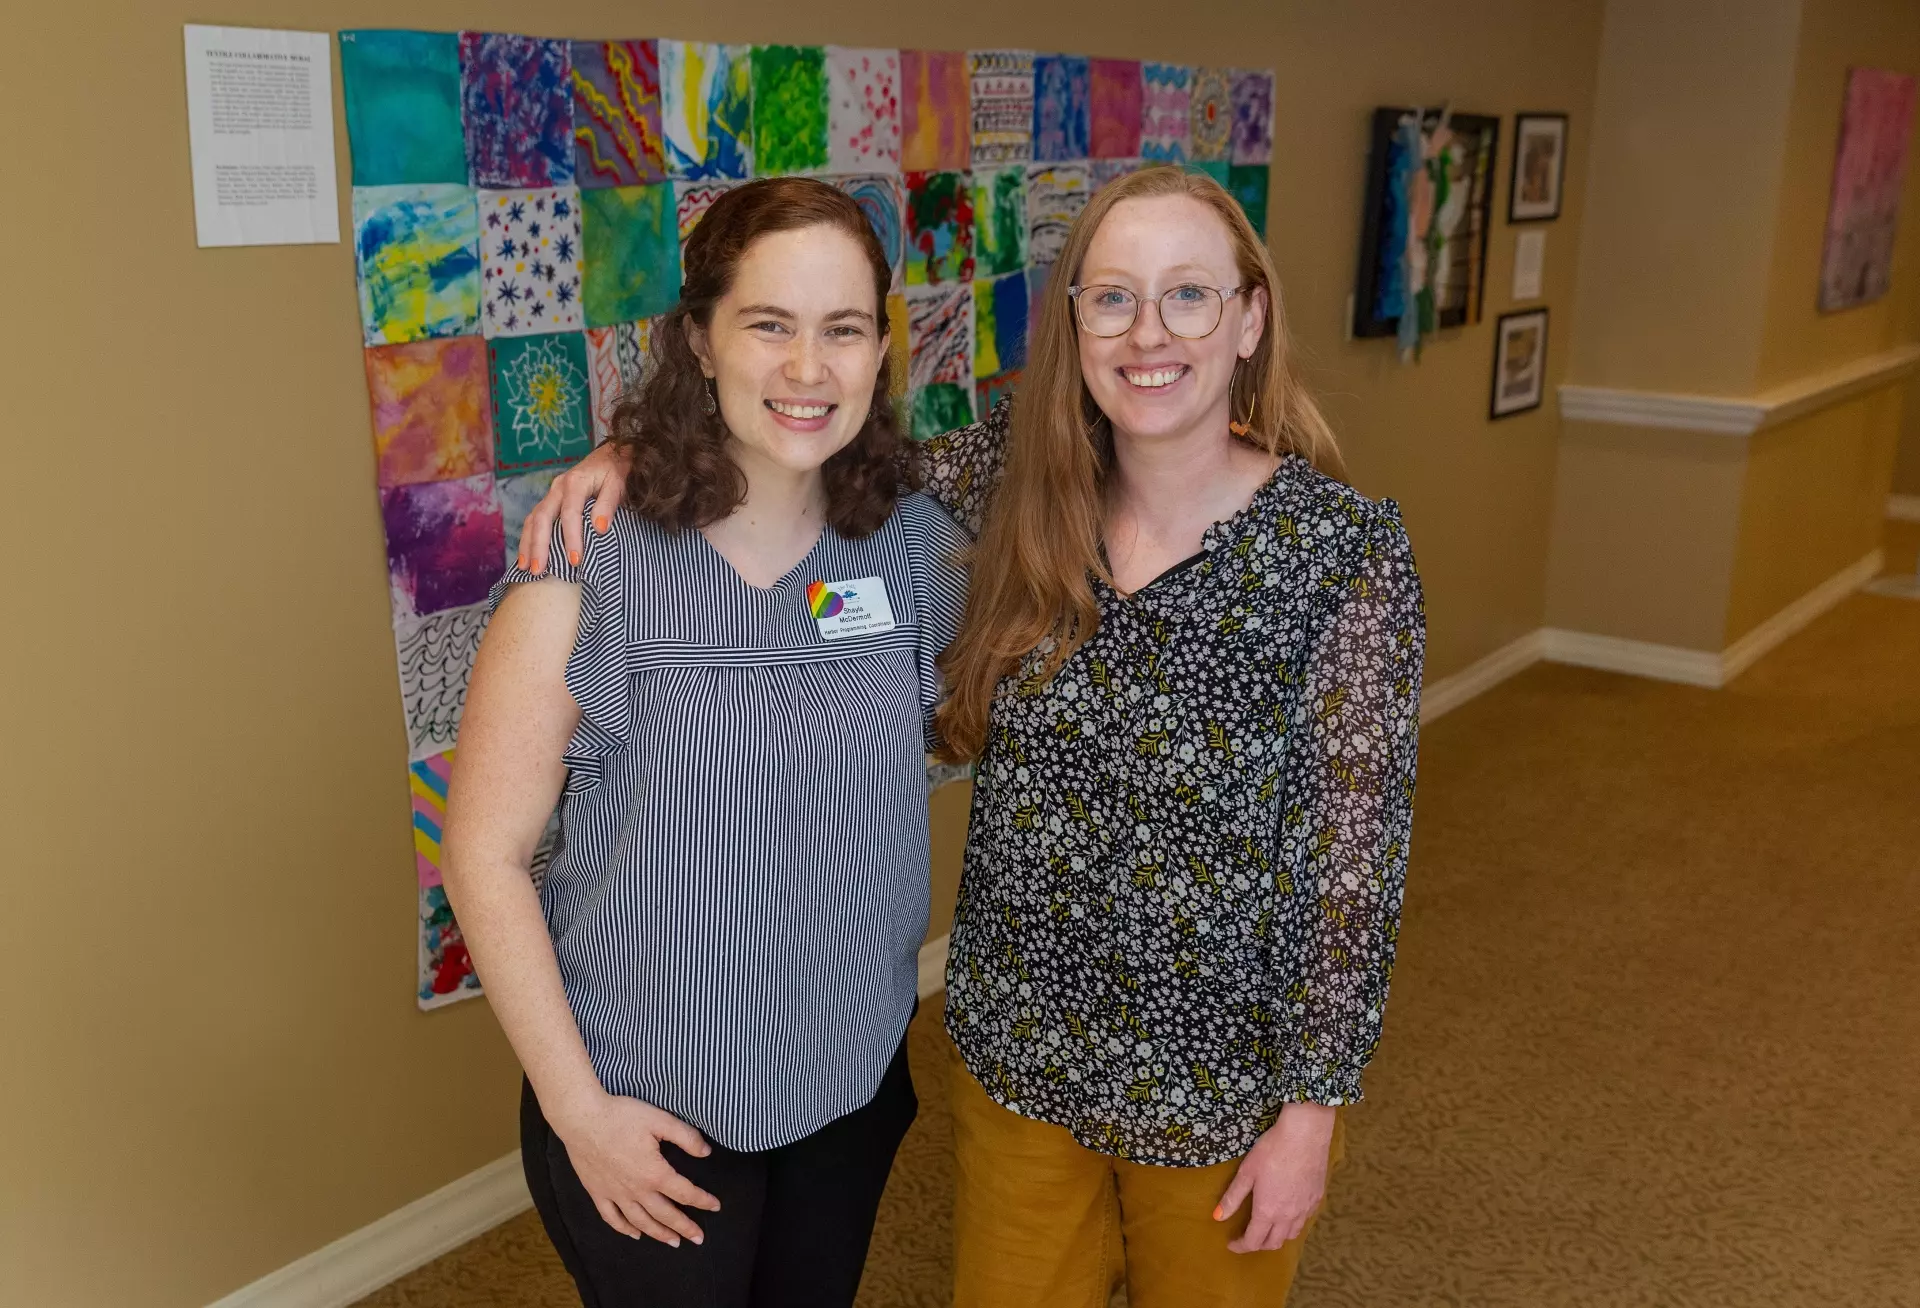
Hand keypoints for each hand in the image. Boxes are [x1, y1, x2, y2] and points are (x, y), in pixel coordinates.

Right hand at [517, 442, 633, 573]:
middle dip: (539, 546)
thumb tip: (600, 528)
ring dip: (528, 544)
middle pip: (542, 518)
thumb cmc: (616, 472)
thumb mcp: (618, 484)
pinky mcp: (550, 501)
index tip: (575, 561)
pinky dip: (529, 539)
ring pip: (533, 520)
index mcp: (575, 482)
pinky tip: (527, 557)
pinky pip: (534, 520)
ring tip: (525, 568)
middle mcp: (558, 488)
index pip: (570, 513)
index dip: (571, 538)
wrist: (610, 455)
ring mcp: (551, 494)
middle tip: (538, 571)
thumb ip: (608, 504)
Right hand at [551, 1090, 721, 1245]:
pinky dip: (624, 1229)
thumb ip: (686, 1137)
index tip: (715, 1206)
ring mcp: (615, 1194)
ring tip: (673, 1242)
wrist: (581, 1118)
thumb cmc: (621, 1116)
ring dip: (659, 1234)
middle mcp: (636, 1190)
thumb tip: (706, 1152)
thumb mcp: (660, 1120)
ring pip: (640, 1222)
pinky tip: (634, 1234)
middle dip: (684, 1227)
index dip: (702, 1200)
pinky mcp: (597, 1192)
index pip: (685, 1192)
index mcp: (655, 1173)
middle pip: (665, 1214)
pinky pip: (612, 1218)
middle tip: (698, 1238)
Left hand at [1214, 1102, 1335, 1253]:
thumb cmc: (1272, 1150)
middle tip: (1247, 1237)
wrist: (1305, 1134)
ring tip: (1267, 1227)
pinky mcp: (1317, 1199)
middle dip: (1258, 1244)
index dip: (1240, 1246)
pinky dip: (1293, 1223)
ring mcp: (1305, 1209)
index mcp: (1268, 1212)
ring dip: (1277, 1236)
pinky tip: (1288, 1211)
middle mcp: (1288, 1216)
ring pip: (1291, 1234)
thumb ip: (1233, 1198)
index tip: (1231, 1243)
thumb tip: (1217, 1217)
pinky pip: (1304, 1220)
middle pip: (1274, 1243)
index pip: (1253, 1241)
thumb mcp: (1247, 1172)